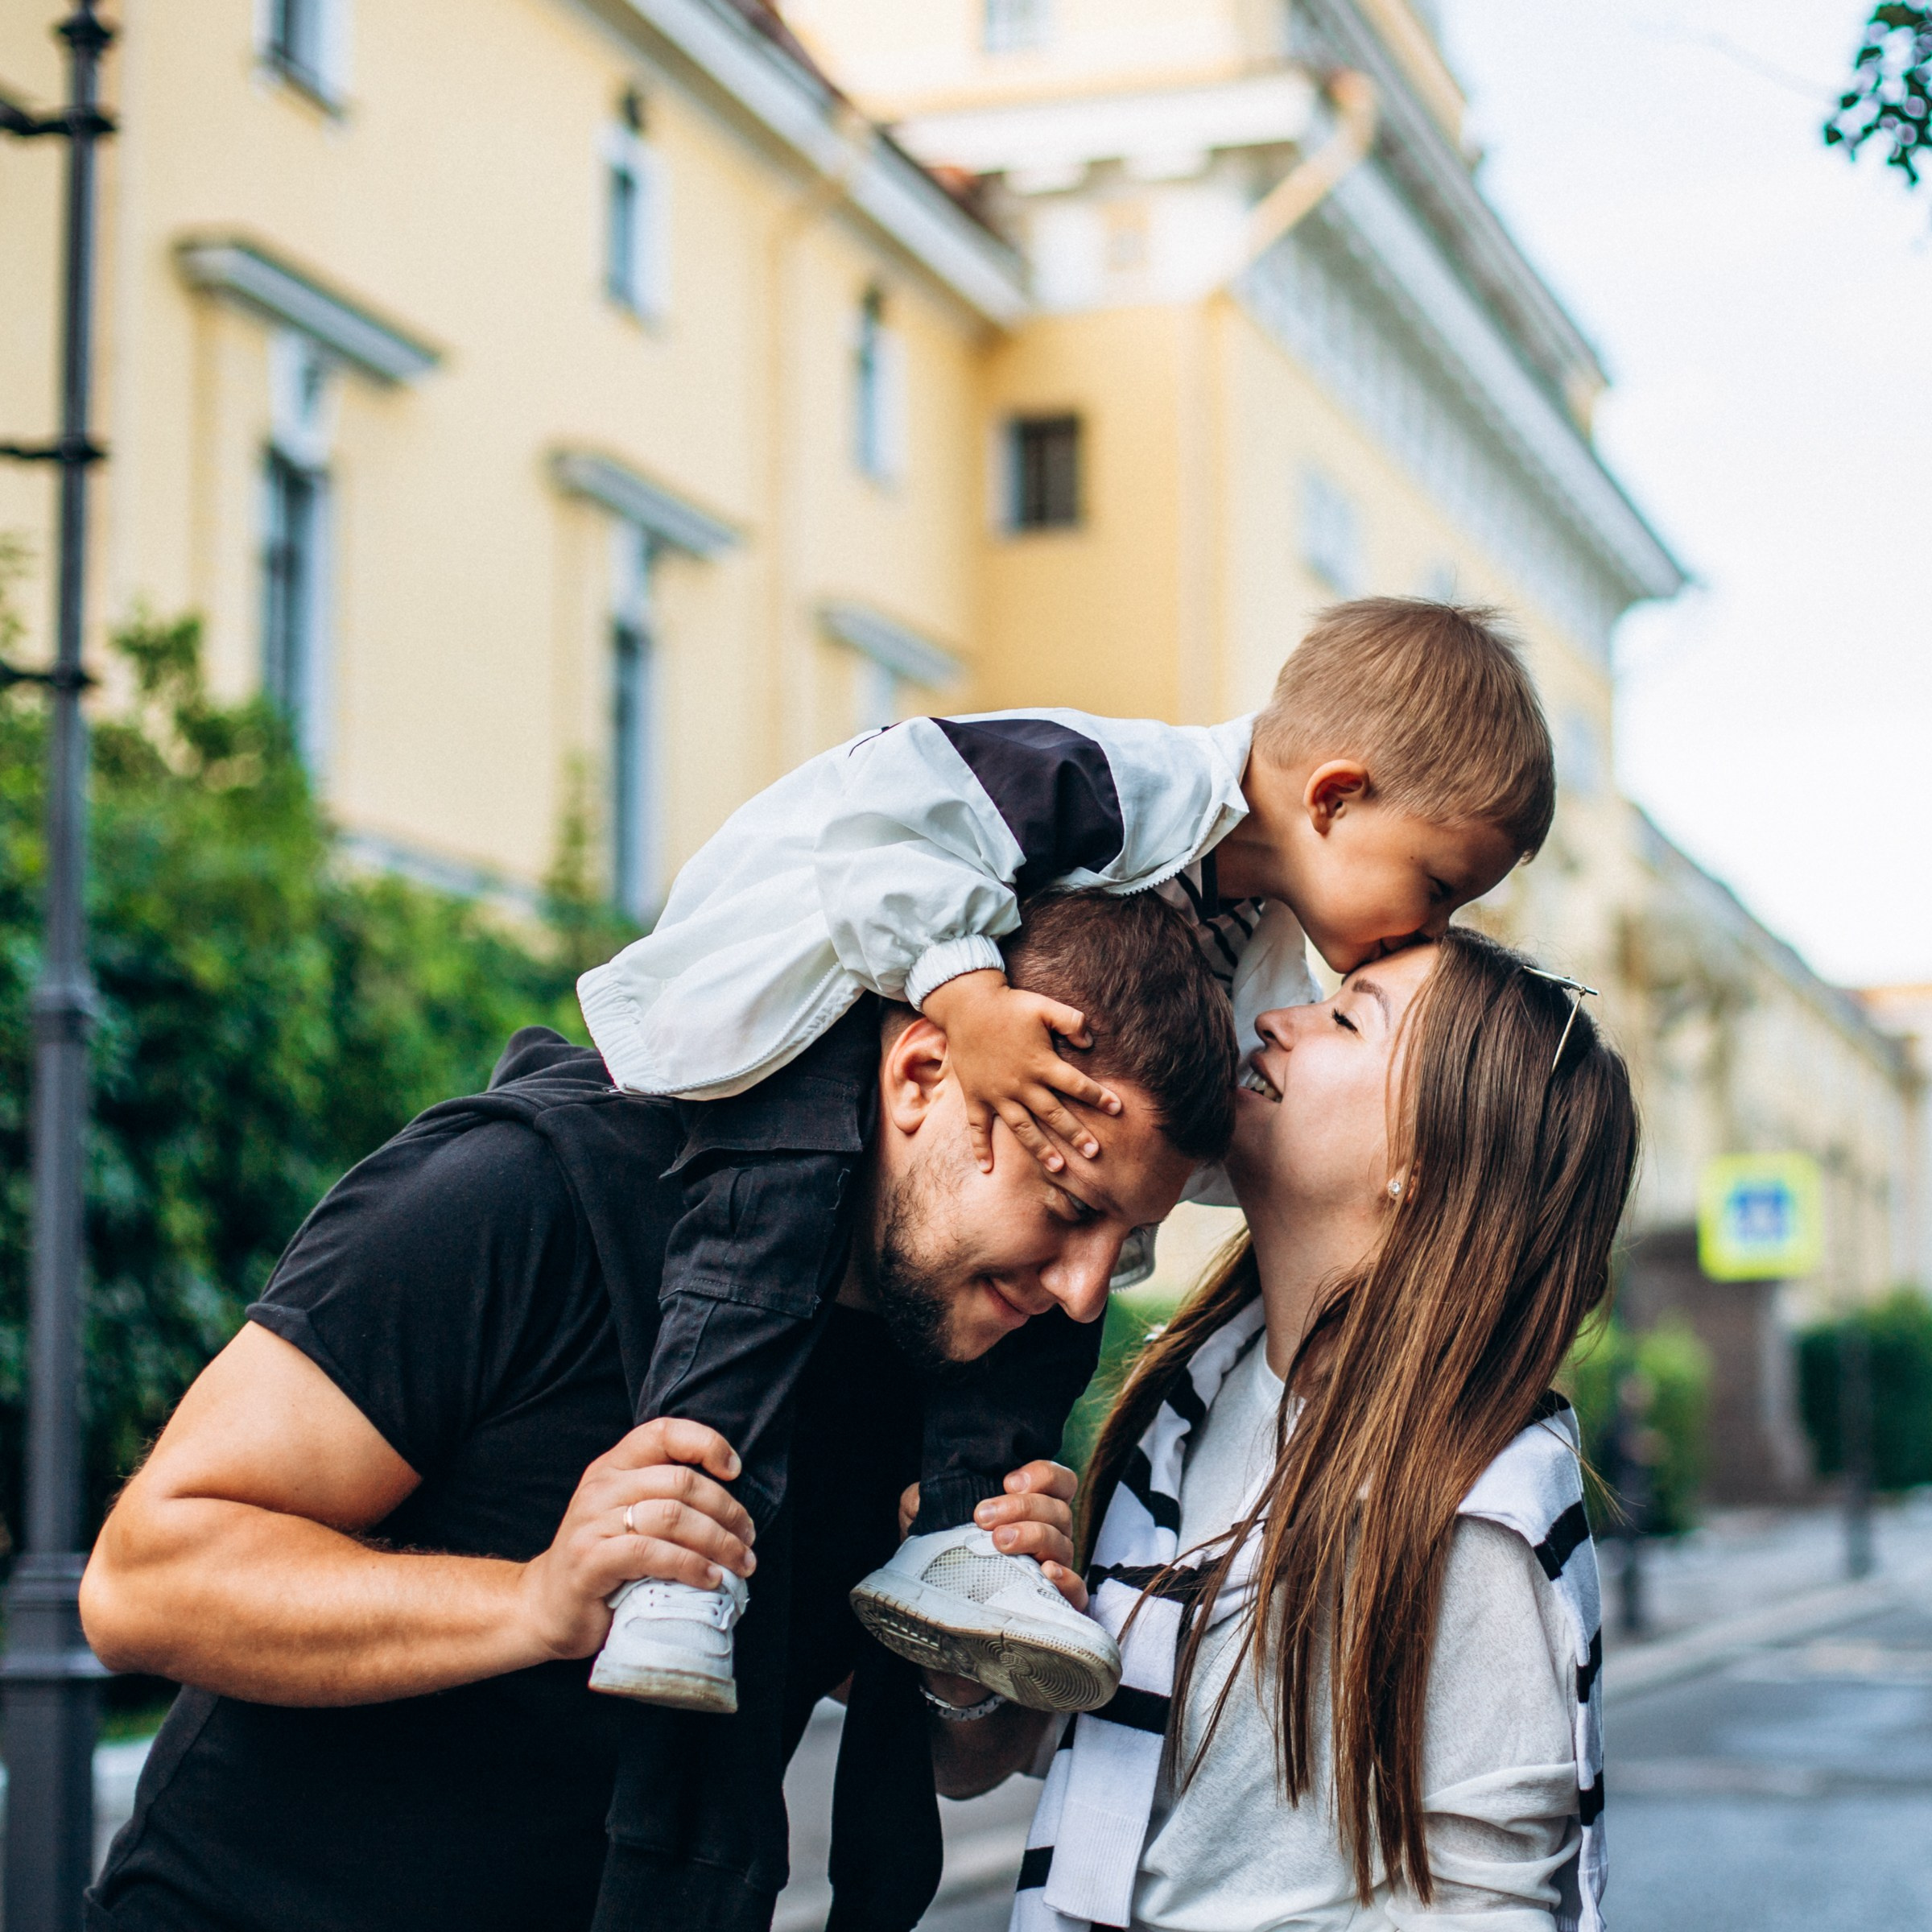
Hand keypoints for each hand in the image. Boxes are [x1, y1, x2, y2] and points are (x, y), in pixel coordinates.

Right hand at [515, 1419, 755, 1662]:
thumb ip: (664, 1496)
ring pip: (672, 1516)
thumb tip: (732, 1504)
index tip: (735, 1471)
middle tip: (747, 1538)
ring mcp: (592, 1523)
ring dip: (717, 1541)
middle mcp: (601, 1487)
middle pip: (680, 1481)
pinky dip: (689, 1565)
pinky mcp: (590, 1561)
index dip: (706, 1443)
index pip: (664, 1432)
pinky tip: (710, 1578)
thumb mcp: (629, 1514)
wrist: (547, 1606)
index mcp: (613, 1466)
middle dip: (726, 1510)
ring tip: (739, 1562)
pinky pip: (651, 1553)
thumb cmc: (604, 1560)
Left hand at [898, 1459, 1086, 1613]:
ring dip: (1033, 1536)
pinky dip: (1066, 1579)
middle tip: (985, 1516)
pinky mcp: (1060, 1602)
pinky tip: (1046, 1573)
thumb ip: (929, 1501)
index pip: (1058, 1481)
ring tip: (1000, 1542)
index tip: (1008, 1481)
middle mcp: (1050, 1534)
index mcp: (1031, 1509)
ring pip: (1062, 1542)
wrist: (948, 1614)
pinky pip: (1077, 1590)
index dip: (1042, 1475)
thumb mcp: (932, 1522)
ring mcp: (1057, 1567)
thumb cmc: (947, 1557)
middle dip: (1021, 1507)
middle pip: (1057, 1509)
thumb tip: (923, 1495)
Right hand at [922, 969, 1121, 1173]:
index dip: (1099, 1097)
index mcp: (1041, 1063)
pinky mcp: (976, 1097)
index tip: (1118, 1109)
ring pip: (1023, 1127)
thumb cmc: (1010, 1006)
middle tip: (1094, 1153)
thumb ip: (1072, 1022)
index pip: (1077, 1085)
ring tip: (1058, 1168)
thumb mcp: (1045, 1007)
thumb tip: (1090, 1043)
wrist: (967, 1005)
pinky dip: (980, 1148)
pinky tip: (987, 1168)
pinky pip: (978, 1127)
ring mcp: (997, 1094)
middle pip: (1054, 1114)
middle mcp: (1021, 1084)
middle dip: (1075, 1134)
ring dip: (1040, 1149)